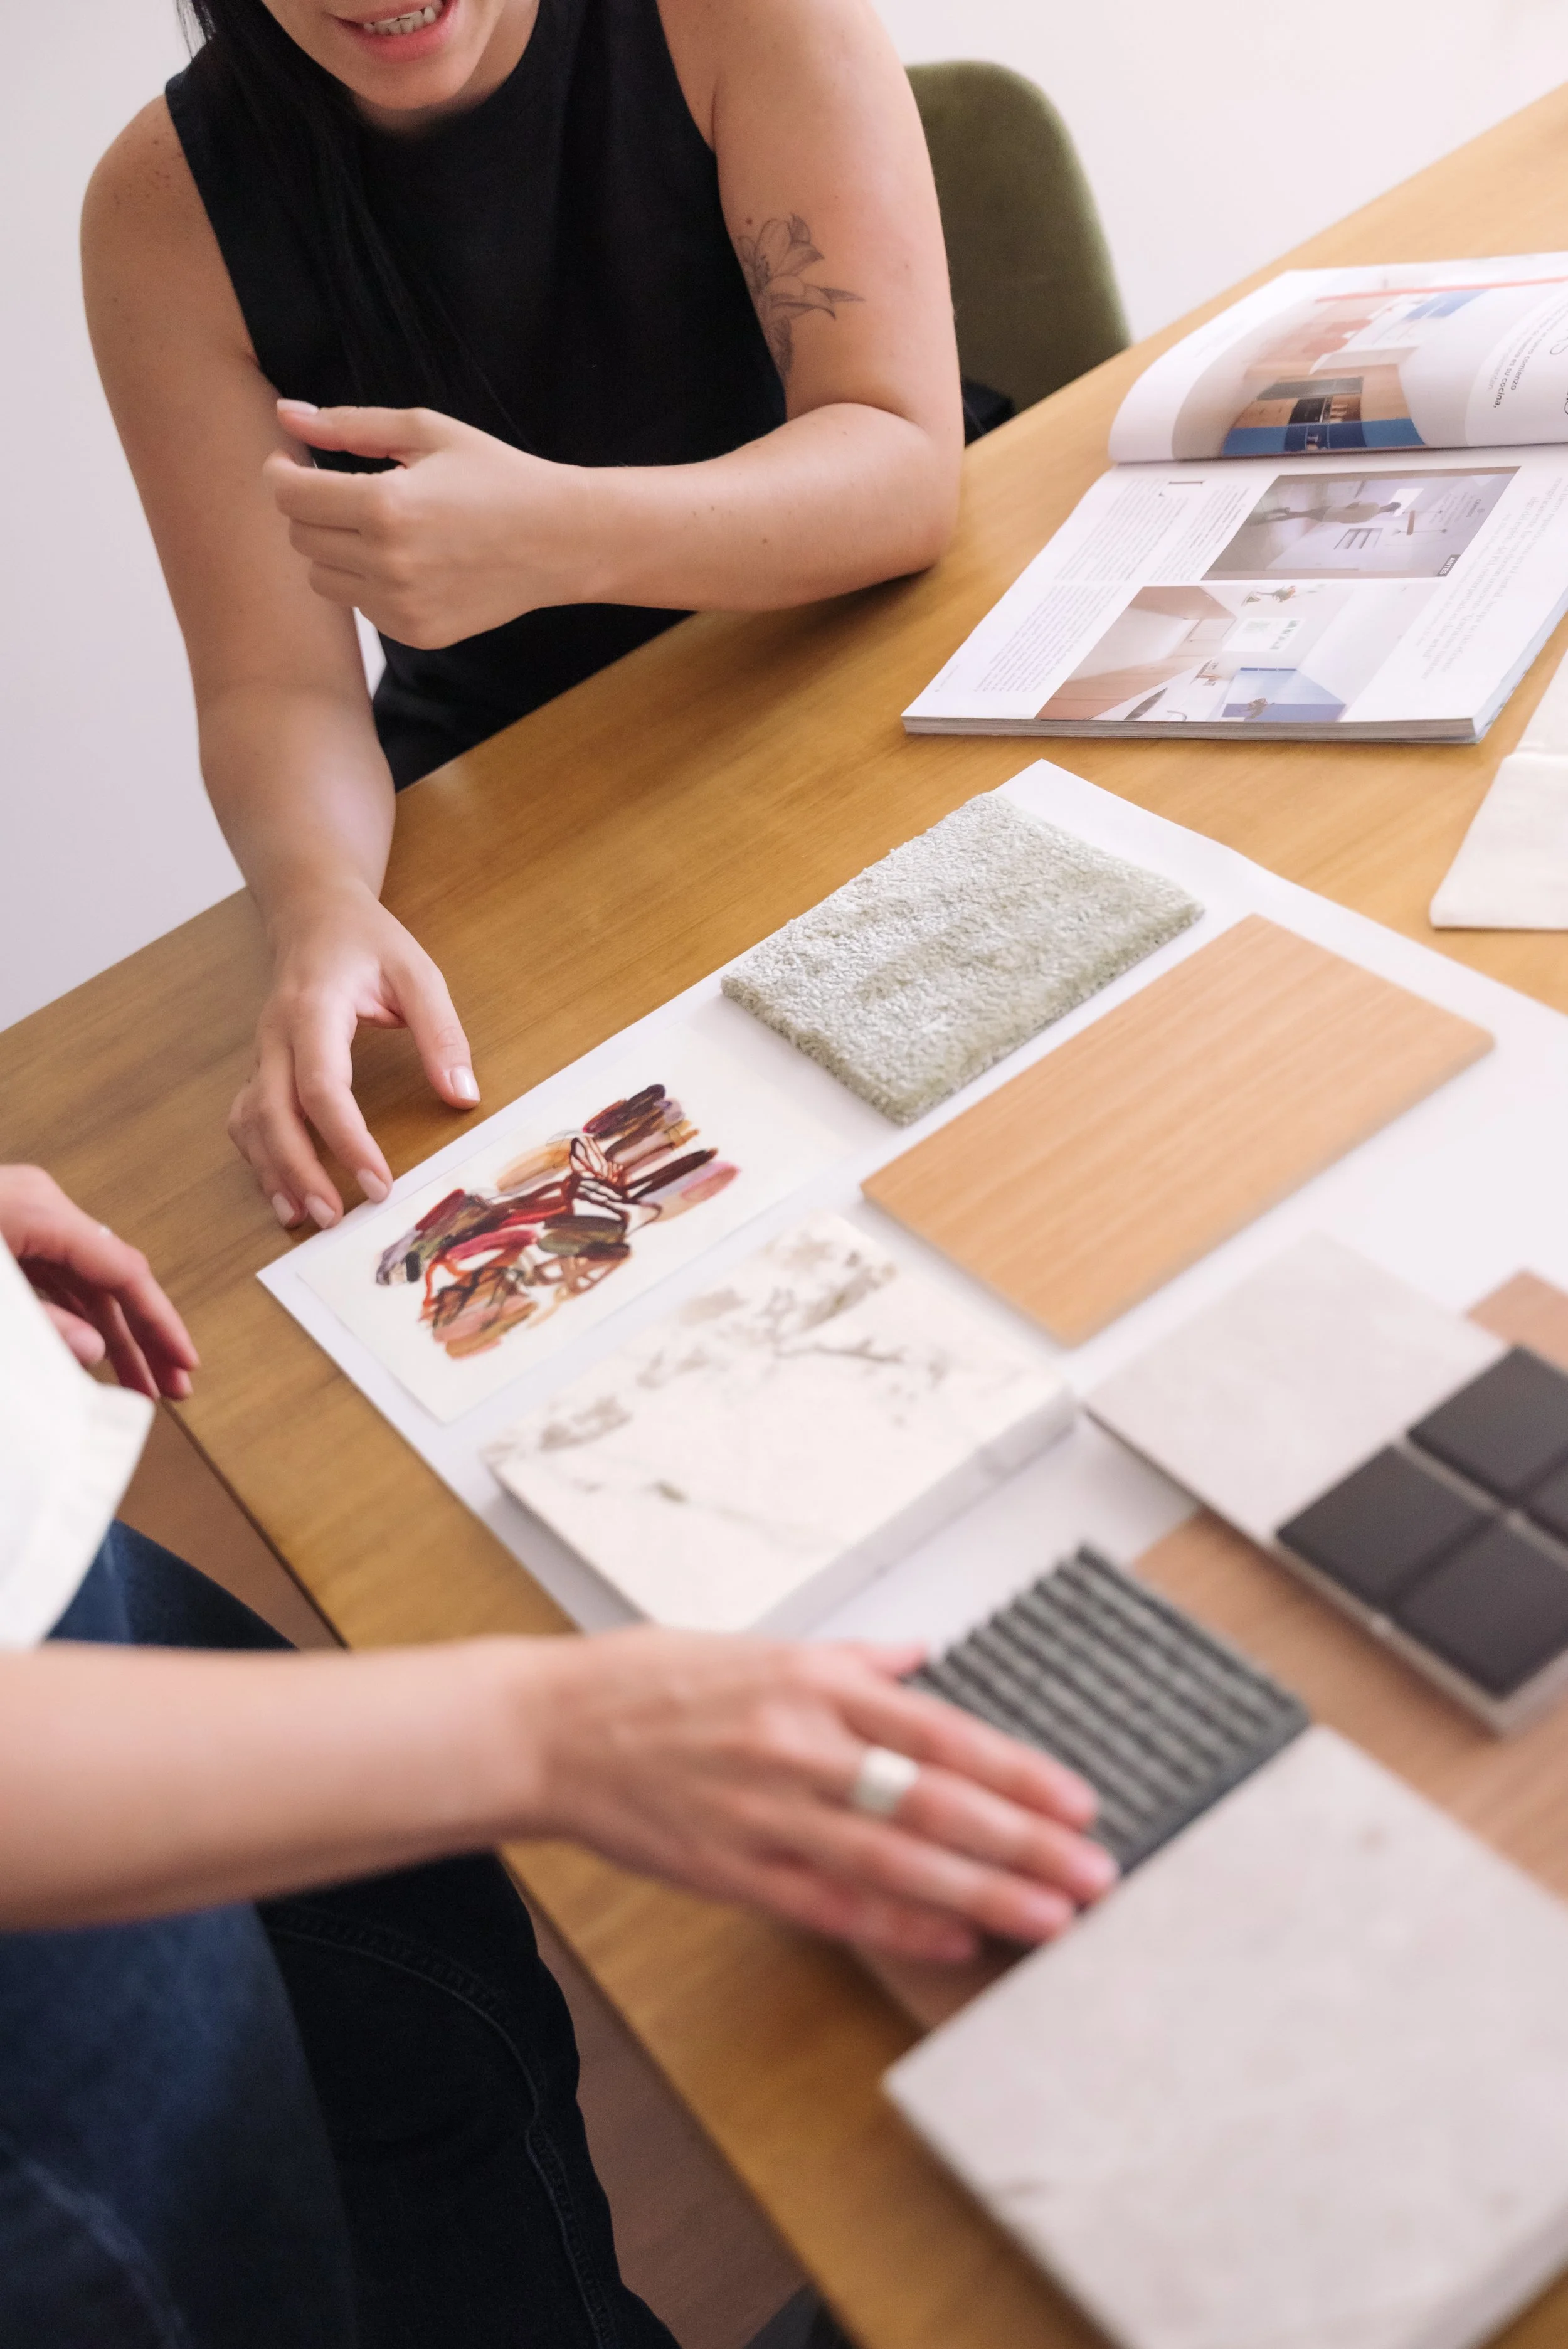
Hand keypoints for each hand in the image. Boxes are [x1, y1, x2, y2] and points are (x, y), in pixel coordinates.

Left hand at [0, 1165, 197, 1400]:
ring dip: (114, 1333)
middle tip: (175, 1385)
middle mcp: (43, 1209)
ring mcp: (27, 1220)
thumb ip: (42, 1322)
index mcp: (40, 1211)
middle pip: (112, 1279)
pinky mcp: (12, 1234)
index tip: (186, 1360)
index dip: (160, 1320)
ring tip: (141, 1383)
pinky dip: (78, 1316)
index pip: (124, 1270)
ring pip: (86, 1283)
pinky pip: (59, 1278)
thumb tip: (95, 1351)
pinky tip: (97, 1352)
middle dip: (145, 1336)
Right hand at [233, 882, 479, 1229]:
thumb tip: (463, 1095)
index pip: (322, 1086)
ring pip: (250, 1121)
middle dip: (299, 1170)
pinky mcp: (261, 1066)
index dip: (348, 1140)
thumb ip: (441, 1032)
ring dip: (271, 1172)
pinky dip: (260, 1157)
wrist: (313, 913)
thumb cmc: (366, 942)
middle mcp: (276, 1036)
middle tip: (333, 1218)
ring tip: (303, 1217)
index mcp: (313, 1009)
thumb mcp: (418, 973)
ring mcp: (262, 1053)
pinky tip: (284, 1190)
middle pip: (272, 1113)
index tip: (380, 1182)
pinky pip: (247, 1118)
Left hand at [265, 401, 595, 647]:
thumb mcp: (426, 432)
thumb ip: (349, 425)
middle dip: (309, 508)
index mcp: (385, 506)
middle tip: (343, 490)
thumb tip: (286, 414)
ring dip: (335, 548)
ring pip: (322, 577)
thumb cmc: (496, 477)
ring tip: (378, 527)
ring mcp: (400, 606)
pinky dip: (368, 582)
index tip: (289, 461)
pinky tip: (408, 561)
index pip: (290, 496)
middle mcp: (387, 564)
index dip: (279, 473)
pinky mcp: (415, 633)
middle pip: (300, 537)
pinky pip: (360, 605)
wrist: (560, 541)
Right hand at [520, 1629, 1115, 1963]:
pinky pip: (829, 1905)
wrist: (548, 1727)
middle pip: (935, 1802)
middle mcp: (798, 1743)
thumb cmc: (648, 1680)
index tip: (1079, 1802)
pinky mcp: (731, 1868)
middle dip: (1025, 1842)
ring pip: (895, 1862)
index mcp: (811, 1680)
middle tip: (1095, 1873)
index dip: (1018, 1771)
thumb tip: (923, 1654)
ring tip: (1049, 1917)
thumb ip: (851, 1657)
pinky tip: (952, 1941)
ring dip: (982, 1893)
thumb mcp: (757, 1644)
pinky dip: (896, 1926)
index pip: (942, 1731)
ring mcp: (766, 1812)